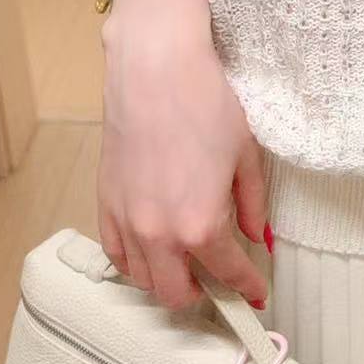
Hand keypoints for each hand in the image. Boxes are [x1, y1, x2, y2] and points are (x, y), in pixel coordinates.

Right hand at [97, 0, 270, 310]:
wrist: (154, 67)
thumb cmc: (204, 102)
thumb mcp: (245, 155)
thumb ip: (252, 204)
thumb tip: (258, 235)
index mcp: (200, 225)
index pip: (229, 274)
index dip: (248, 287)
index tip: (256, 293)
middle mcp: (159, 233)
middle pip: (178, 295)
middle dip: (205, 296)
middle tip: (222, 282)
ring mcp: (127, 220)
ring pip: (143, 281)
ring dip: (168, 282)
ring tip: (188, 266)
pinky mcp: (105, 202)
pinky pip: (116, 254)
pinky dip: (135, 263)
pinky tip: (152, 252)